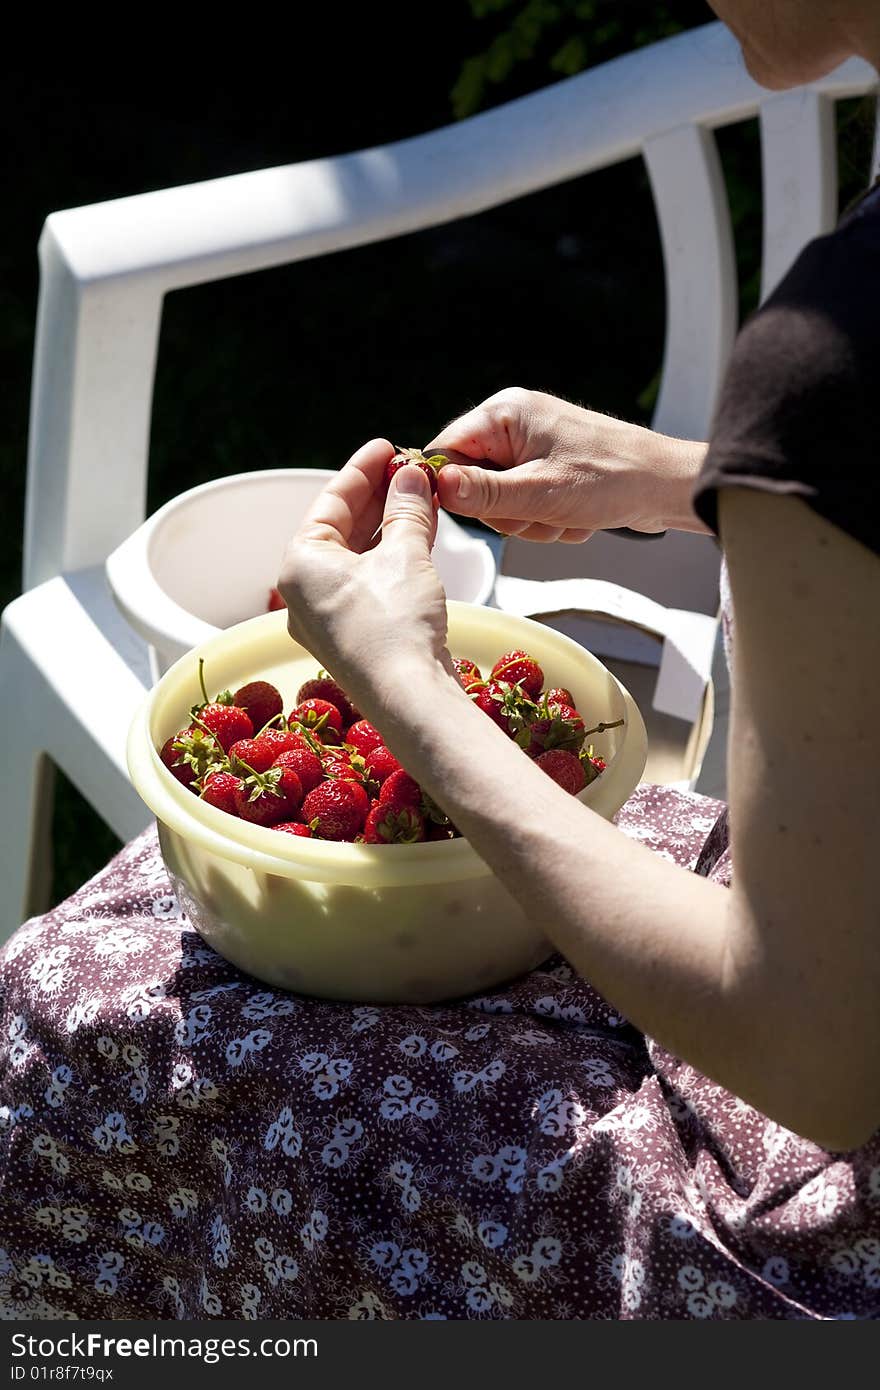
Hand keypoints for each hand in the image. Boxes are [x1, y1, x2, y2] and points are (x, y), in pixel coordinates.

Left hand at [277, 438, 453, 720]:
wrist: (410, 697)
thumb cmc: (394, 626)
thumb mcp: (404, 554)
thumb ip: (408, 510)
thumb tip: (413, 477)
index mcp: (300, 565)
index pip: (330, 502)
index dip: (362, 470)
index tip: (387, 448)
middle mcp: (307, 591)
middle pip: (344, 529)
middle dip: (380, 496)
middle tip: (411, 468)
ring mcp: (332, 616)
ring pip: (361, 557)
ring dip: (392, 525)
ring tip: (422, 495)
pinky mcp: (359, 635)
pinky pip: (373, 582)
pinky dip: (395, 556)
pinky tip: (421, 536)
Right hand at [427, 387, 709, 539]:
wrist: (666, 486)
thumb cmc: (613, 478)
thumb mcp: (540, 492)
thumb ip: (484, 493)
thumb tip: (438, 487)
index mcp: (505, 414)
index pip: (446, 451)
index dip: (452, 487)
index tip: (472, 511)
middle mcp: (514, 425)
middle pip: (472, 483)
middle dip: (506, 511)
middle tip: (539, 512)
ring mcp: (531, 448)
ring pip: (500, 502)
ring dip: (531, 520)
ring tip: (564, 514)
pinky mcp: (547, 469)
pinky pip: (525, 507)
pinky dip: (547, 519)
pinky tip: (575, 515)